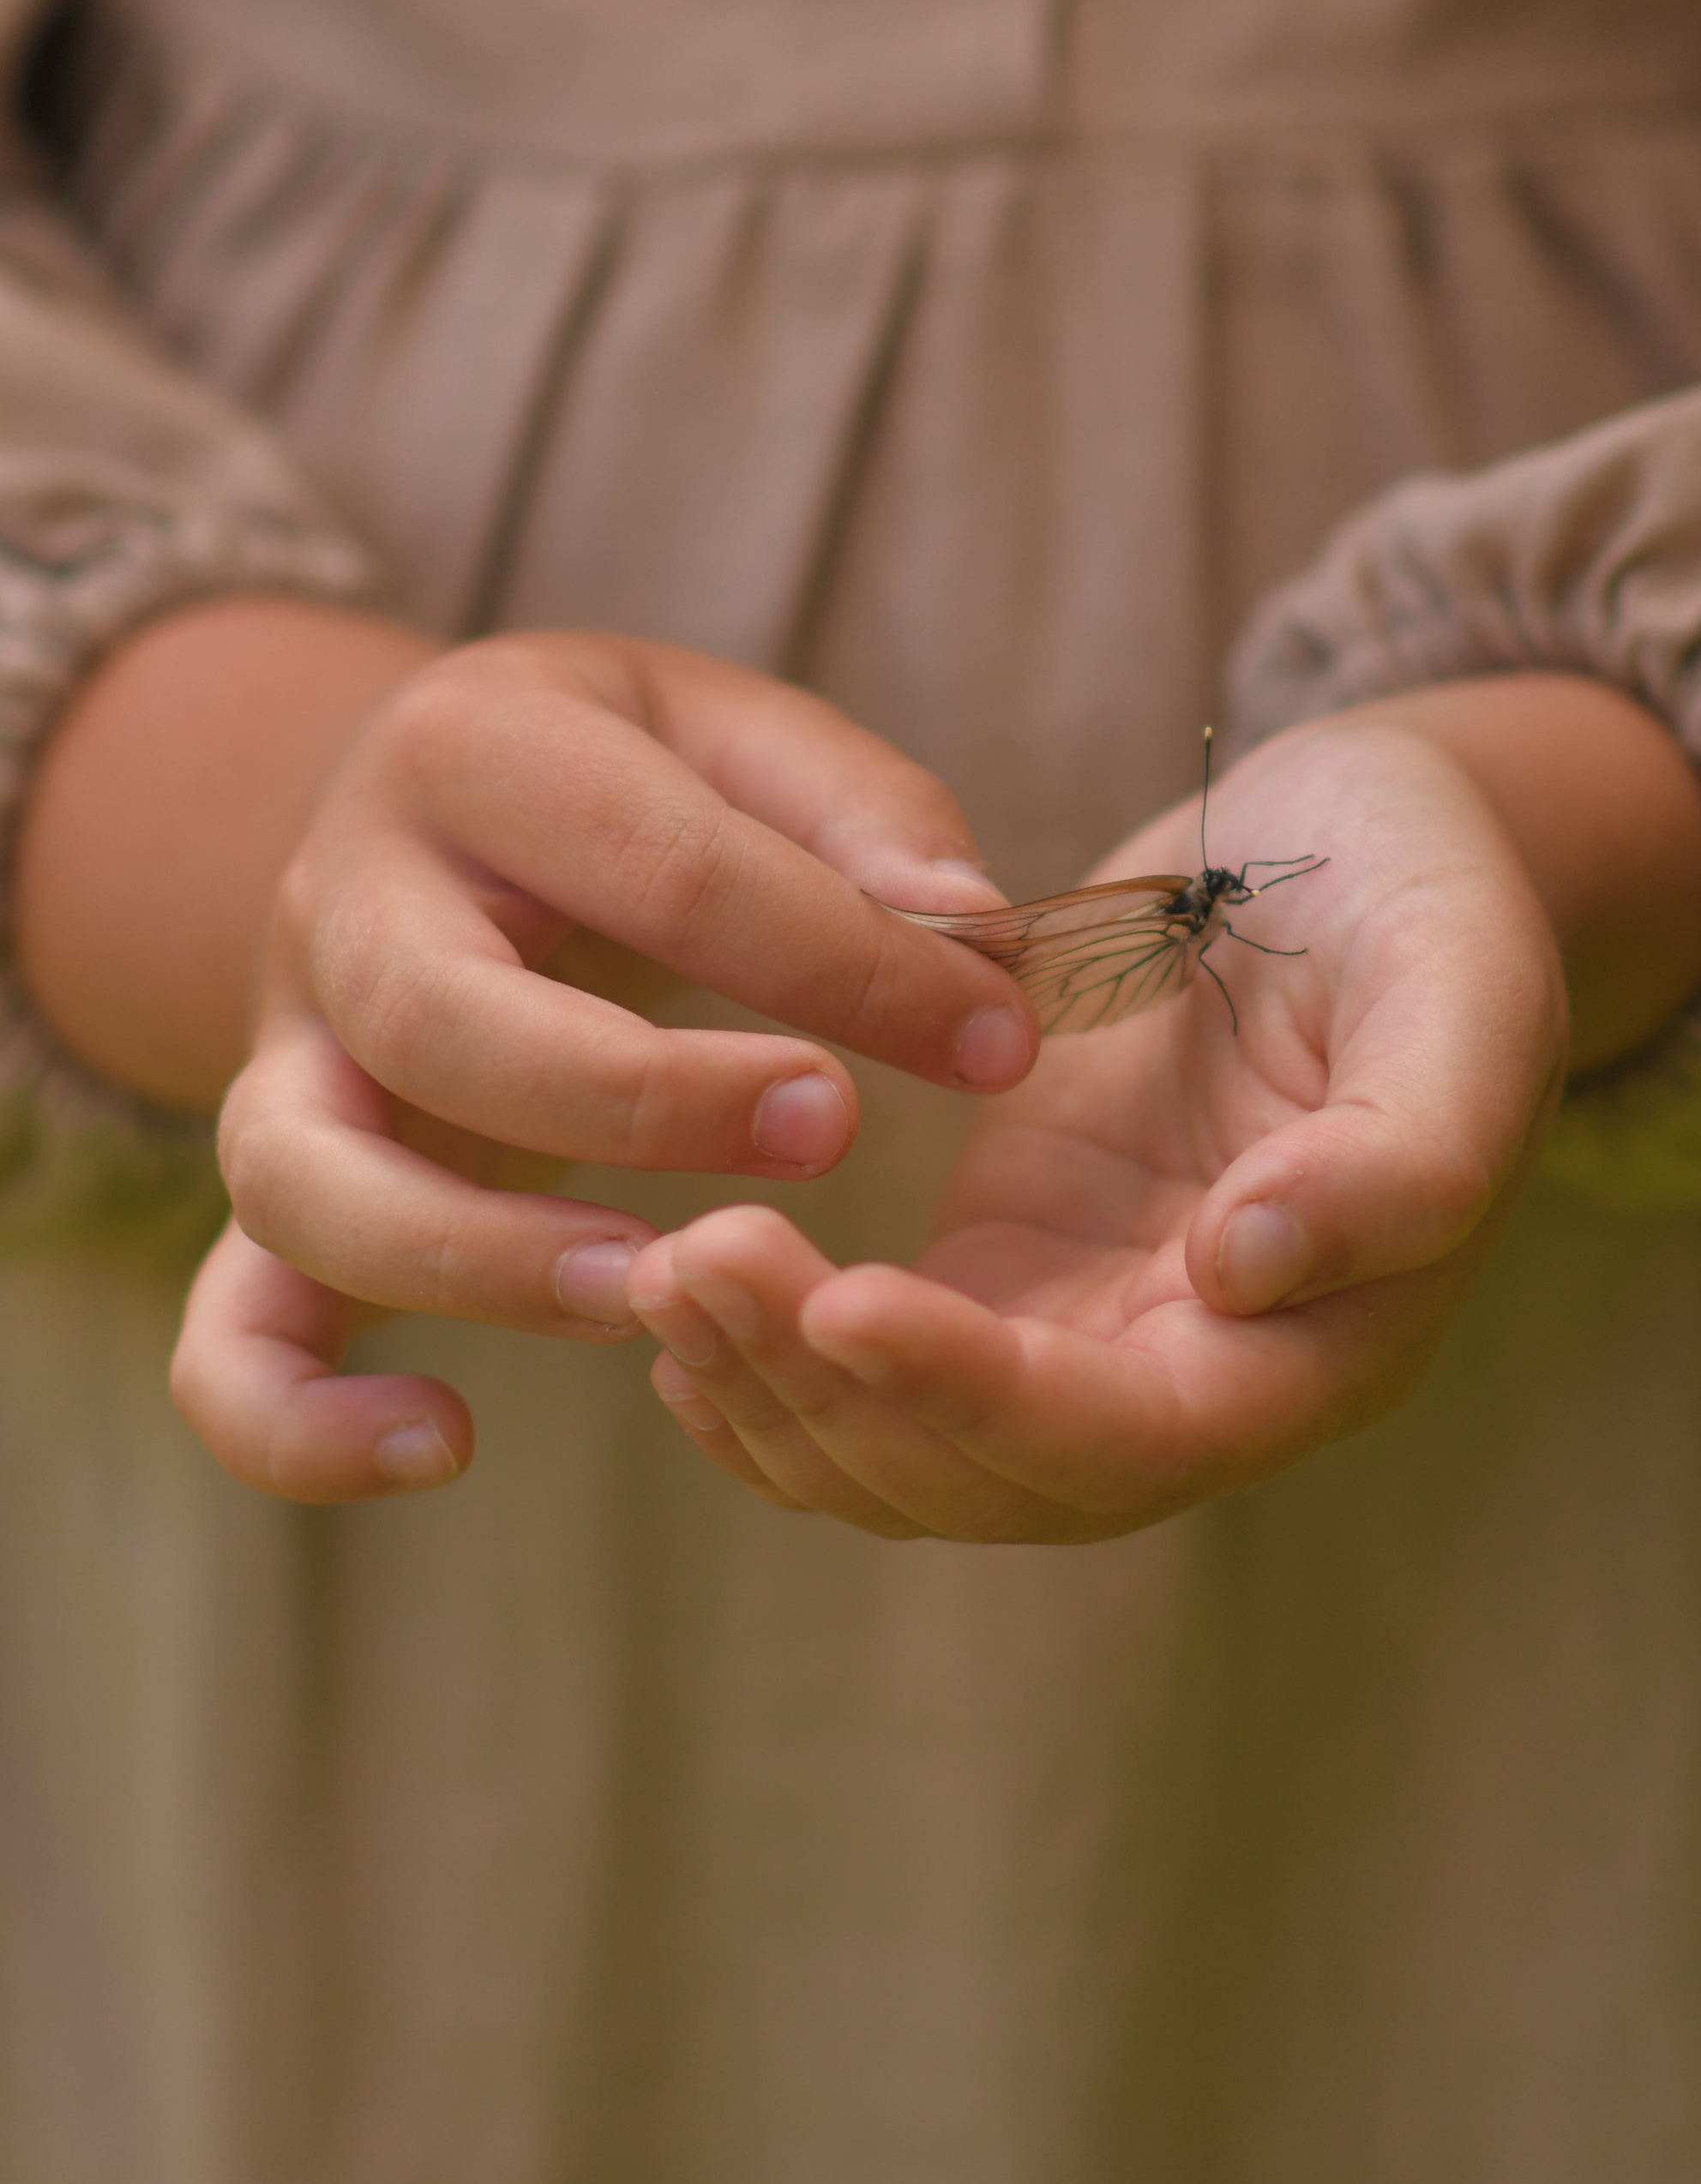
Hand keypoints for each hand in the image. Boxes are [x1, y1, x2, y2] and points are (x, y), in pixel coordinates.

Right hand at [152, 625, 1033, 1500]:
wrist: (425, 799)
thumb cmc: (624, 779)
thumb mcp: (737, 734)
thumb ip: (864, 817)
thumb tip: (968, 929)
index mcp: (475, 751)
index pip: (659, 862)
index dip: (842, 962)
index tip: (994, 1039)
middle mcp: (344, 902)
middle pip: (440, 1019)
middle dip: (644, 1097)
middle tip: (830, 1133)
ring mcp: (284, 1056)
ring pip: (305, 1177)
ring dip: (480, 1258)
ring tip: (653, 1294)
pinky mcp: (274, 1190)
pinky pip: (223, 1330)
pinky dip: (291, 1417)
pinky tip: (438, 1449)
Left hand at [624, 708, 1597, 1541]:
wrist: (1374, 842)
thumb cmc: (1437, 901)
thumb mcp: (1466, 992)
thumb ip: (1402, 1154)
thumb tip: (1247, 1272)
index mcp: (1324, 1345)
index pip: (1135, 1435)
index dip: (982, 1395)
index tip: (843, 1302)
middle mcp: (1203, 1380)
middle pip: (997, 1475)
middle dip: (836, 1395)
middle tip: (691, 1259)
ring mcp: (1097, 1331)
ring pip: (914, 1449)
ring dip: (778, 1390)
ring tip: (660, 1269)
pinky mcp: (1016, 1271)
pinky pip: (879, 1372)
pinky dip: (773, 1367)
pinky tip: (673, 1305)